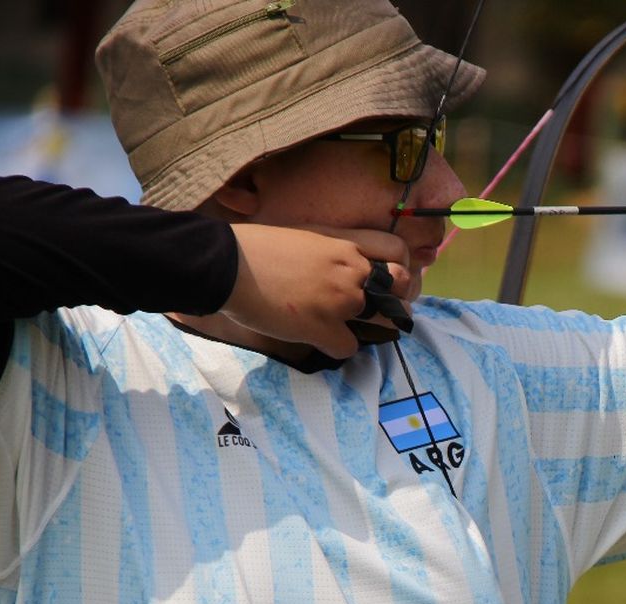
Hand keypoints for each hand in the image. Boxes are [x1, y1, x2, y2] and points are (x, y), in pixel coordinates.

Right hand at [218, 223, 418, 358]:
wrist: (225, 264)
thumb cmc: (255, 246)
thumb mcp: (304, 234)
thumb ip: (332, 249)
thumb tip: (342, 265)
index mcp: (346, 243)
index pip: (398, 251)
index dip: (399, 268)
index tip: (389, 279)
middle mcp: (352, 269)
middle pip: (400, 289)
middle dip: (394, 301)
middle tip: (376, 311)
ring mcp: (341, 300)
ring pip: (384, 322)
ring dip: (372, 327)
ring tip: (349, 327)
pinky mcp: (323, 328)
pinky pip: (350, 348)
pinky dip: (337, 347)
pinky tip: (319, 339)